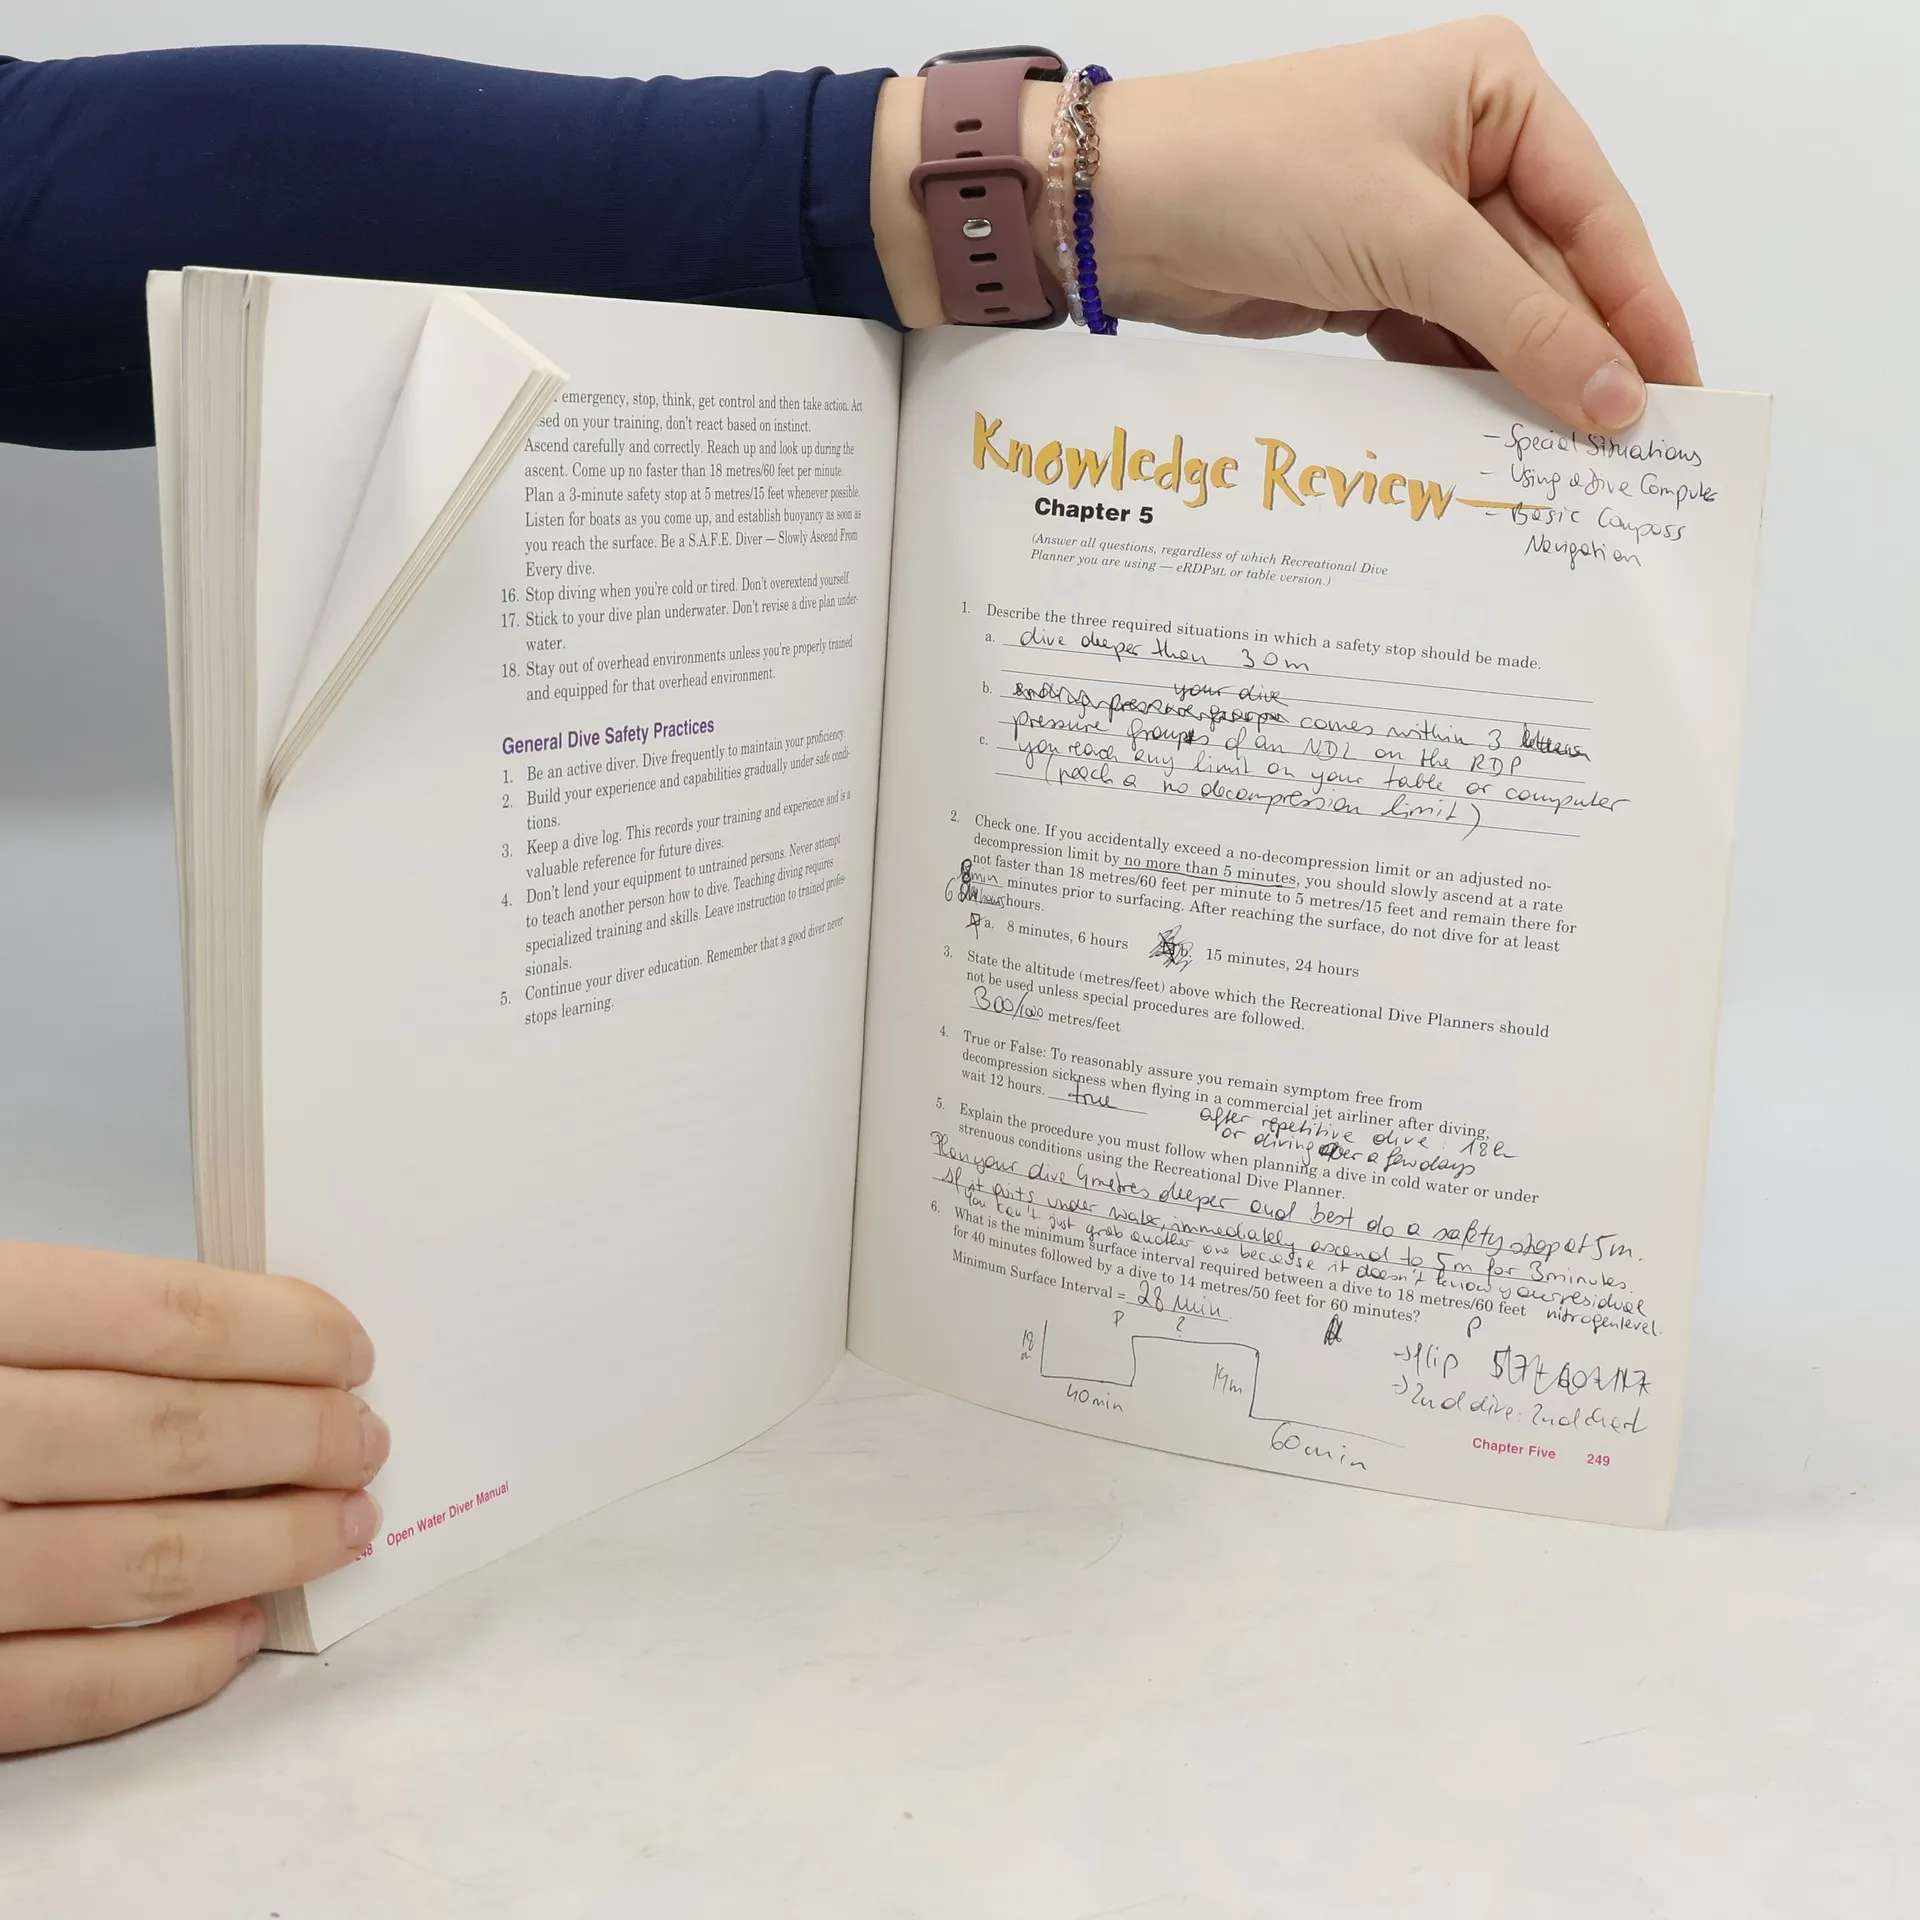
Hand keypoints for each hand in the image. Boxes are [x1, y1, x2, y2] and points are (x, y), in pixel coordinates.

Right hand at [0, 1243, 385, 1753]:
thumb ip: (65, 1318)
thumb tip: (239, 1340)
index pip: (158, 1321)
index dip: (278, 1334)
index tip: (348, 1348)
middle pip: (166, 1441)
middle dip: (298, 1442)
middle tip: (365, 1439)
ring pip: (133, 1568)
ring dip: (267, 1549)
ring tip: (342, 1526)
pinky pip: (53, 1695)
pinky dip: (165, 1672)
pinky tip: (239, 1633)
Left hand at [872, 18, 1697, 433]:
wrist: (1125, 212)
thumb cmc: (1260, 173)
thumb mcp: (1411, 242)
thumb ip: (1521, 323)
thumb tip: (1617, 398)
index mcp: (1498, 95)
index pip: (1597, 216)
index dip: (1640, 310)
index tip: (1680, 394)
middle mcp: (1466, 149)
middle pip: (1551, 273)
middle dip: (1581, 358)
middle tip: (1629, 456)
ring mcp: (1415, 219)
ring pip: (1495, 317)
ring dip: (1520, 385)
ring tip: (1565, 467)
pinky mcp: (1369, 280)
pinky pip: (1441, 343)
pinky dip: (1459, 389)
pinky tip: (1487, 444)